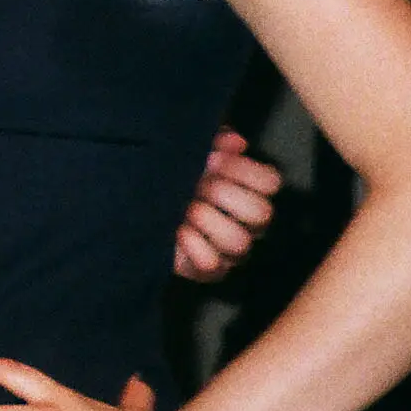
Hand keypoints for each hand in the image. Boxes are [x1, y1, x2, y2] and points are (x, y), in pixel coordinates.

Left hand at [173, 129, 278, 281]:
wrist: (140, 216)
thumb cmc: (174, 182)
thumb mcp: (190, 155)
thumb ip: (213, 143)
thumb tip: (234, 141)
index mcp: (249, 193)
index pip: (270, 182)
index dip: (245, 169)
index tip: (214, 159)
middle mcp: (247, 224)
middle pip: (261, 212)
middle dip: (226, 194)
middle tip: (198, 185)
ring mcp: (230, 250)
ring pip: (239, 241)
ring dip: (208, 220)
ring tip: (186, 208)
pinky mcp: (208, 269)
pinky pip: (212, 263)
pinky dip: (193, 245)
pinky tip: (176, 230)